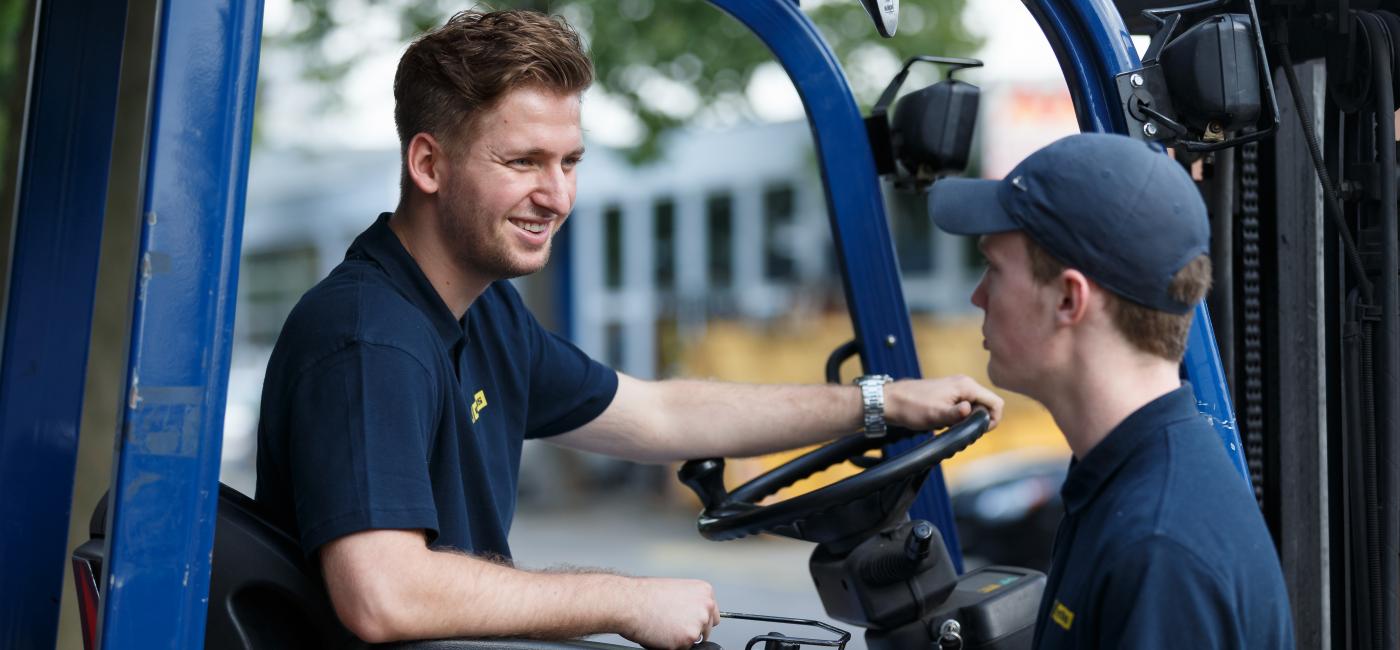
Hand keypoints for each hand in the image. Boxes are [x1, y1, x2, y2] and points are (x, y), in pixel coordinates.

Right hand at [617, 577, 719, 649]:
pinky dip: (672, 645)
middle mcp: (706, 607)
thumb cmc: (645, 595)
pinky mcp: (687, 639)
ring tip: (664, 626)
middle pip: (706, 629)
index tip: (689, 621)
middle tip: (673, 625)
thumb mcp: (676, 590)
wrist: (630, 602)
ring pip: (694, 640)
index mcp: (704, 592)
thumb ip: (690, 602)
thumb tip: (692, 614)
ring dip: (682, 638)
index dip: (699, 620)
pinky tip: (661, 632)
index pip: (712, 615)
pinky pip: (683, 648)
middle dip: (692, 630)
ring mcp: (698, 623)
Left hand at [884, 375, 1003, 430]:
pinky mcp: (950, 394)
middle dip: (979, 421)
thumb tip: (971, 410)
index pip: (996, 403)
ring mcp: (958, 388)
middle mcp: (965, 384)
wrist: (891, 400)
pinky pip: (965, 407)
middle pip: (988, 406)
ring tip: (950, 426)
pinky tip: (945, 422)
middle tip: (960, 430)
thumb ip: (956, 414)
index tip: (978, 431)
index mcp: (966, 386)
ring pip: (977, 407)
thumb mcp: (935, 415)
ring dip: (968, 420)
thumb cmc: (912, 407)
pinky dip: (960, 417)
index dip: (993, 420)